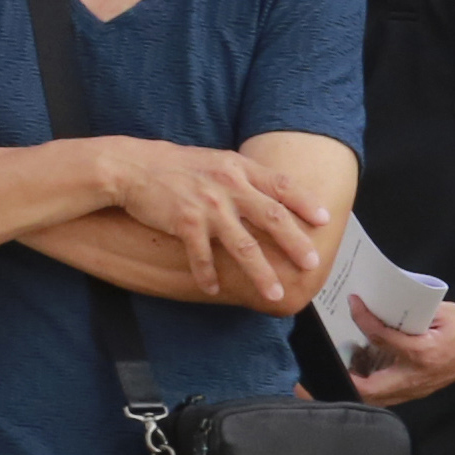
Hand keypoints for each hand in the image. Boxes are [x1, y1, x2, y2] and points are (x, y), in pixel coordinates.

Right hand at [98, 139, 334, 308]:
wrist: (130, 167)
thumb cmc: (172, 165)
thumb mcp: (214, 160)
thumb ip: (240, 175)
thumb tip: (267, 191)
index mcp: (238, 168)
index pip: (282, 185)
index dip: (305, 202)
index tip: (324, 219)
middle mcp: (228, 186)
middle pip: (272, 218)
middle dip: (296, 243)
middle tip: (312, 264)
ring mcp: (208, 206)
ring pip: (244, 245)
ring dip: (261, 273)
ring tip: (274, 293)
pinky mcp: (185, 222)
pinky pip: (202, 255)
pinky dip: (207, 274)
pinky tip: (213, 289)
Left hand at [343, 292, 454, 405]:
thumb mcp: (442, 311)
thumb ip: (411, 312)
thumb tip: (379, 305)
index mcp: (423, 352)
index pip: (381, 338)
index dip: (363, 319)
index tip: (353, 304)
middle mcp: (417, 376)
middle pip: (369, 389)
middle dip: (342, 380)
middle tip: (319, 370)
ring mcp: (418, 387)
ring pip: (377, 397)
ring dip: (353, 386)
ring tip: (334, 371)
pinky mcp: (420, 390)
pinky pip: (387, 395)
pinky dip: (369, 386)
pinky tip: (359, 370)